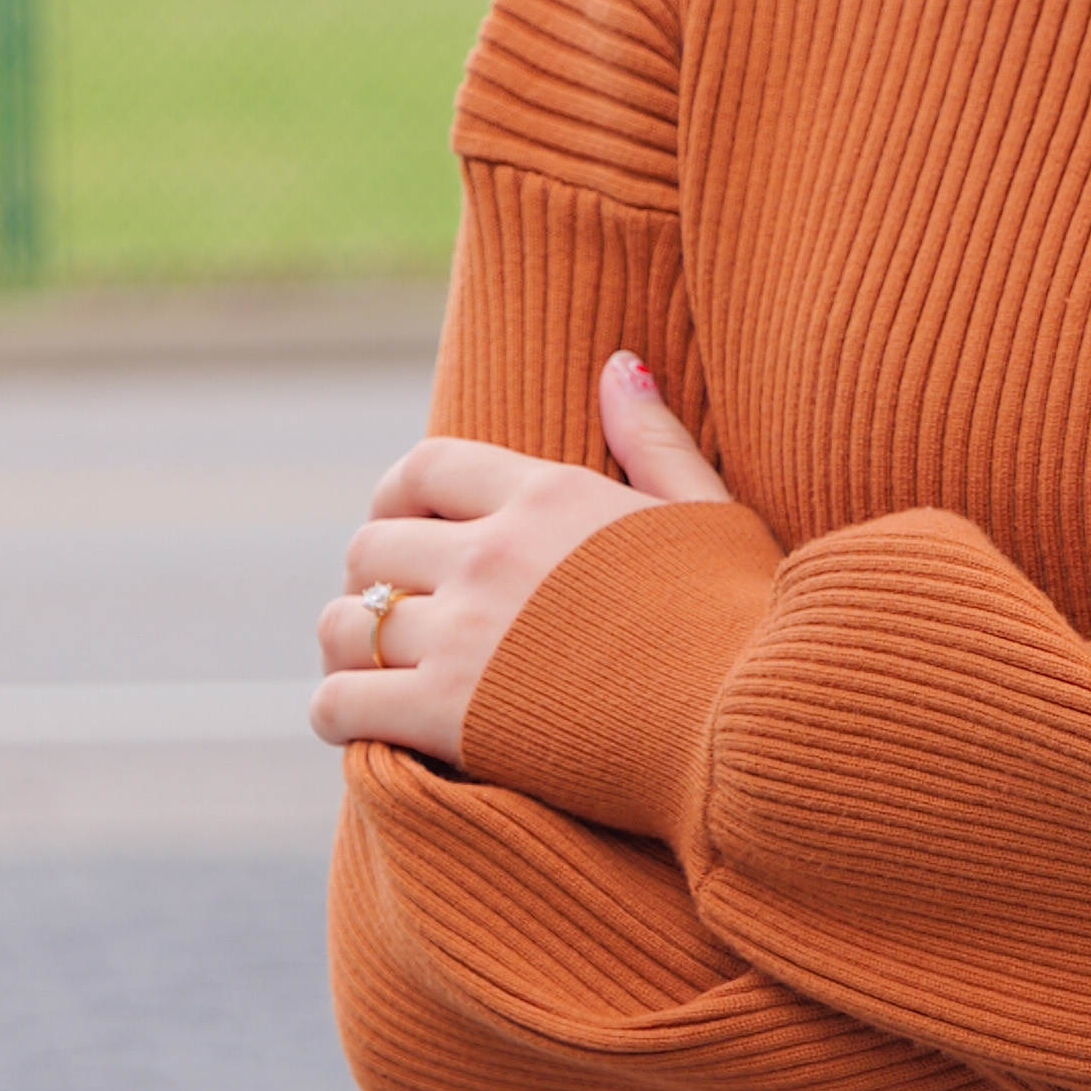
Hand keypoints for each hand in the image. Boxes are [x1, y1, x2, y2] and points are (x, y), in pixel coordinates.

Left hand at [313, 354, 732, 769]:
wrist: (753, 724)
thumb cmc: (746, 623)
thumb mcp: (709, 514)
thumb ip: (655, 441)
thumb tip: (618, 365)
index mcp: (548, 496)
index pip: (425, 469)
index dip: (396, 498)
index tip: (399, 530)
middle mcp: (493, 554)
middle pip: (371, 547)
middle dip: (369, 579)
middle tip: (387, 613)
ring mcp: (465, 633)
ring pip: (344, 623)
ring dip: (346, 645)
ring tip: (365, 669)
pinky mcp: (448, 714)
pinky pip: (341, 701)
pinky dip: (337, 712)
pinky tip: (356, 725)